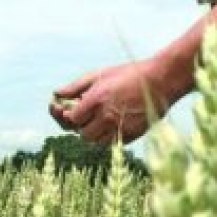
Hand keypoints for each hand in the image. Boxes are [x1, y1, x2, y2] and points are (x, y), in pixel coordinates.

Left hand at [48, 59, 169, 143]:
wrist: (161, 81)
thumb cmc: (129, 74)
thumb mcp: (100, 75)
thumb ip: (75, 87)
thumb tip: (55, 95)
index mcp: (96, 100)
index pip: (72, 119)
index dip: (69, 116)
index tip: (73, 110)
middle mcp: (107, 116)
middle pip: (83, 134)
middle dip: (82, 126)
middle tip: (87, 115)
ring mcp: (120, 127)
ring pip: (96, 142)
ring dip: (94, 133)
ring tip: (101, 119)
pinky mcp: (132, 135)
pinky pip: (112, 143)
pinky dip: (109, 136)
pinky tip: (114, 122)